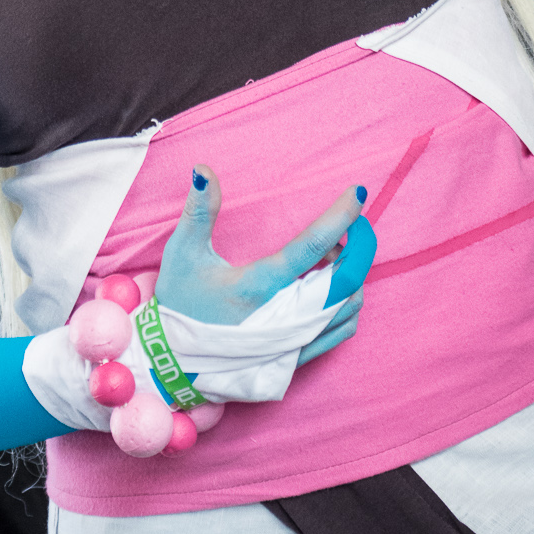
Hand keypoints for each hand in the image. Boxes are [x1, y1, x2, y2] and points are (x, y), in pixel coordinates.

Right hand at [155, 163, 374, 367]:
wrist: (173, 363)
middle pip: (344, 278)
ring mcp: (293, 341)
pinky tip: (333, 287)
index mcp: (257, 285)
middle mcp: (282, 317)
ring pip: (348, 305)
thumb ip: (198, 211)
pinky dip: (348, 303)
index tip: (357, 194)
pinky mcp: (298, 358)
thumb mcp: (183, 253)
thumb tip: (204, 170)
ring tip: (334, 253)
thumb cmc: (179, 303)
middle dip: (360, 245)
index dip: (340, 217)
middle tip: (354, 223)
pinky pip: (342, 330)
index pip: (311, 246)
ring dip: (352, 273)